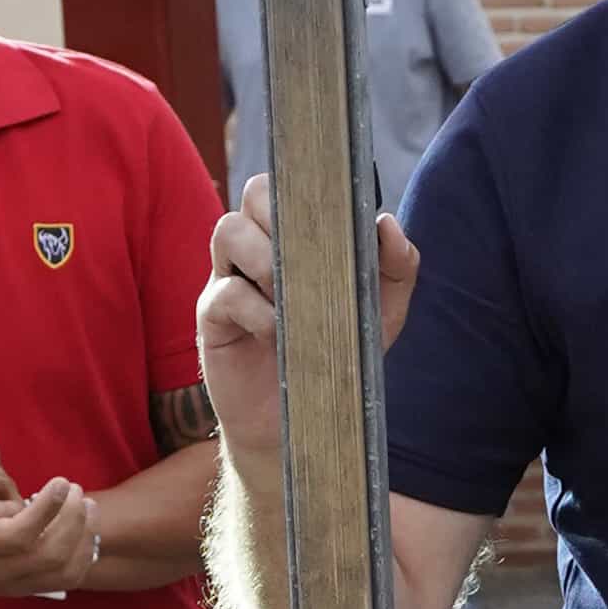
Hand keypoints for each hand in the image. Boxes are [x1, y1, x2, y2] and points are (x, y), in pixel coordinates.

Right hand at [0, 450, 99, 600]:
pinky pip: (65, 579)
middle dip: (70, 521)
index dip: (45, 510)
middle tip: (77, 490)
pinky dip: (82, 555)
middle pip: (49, 555)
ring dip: (82, 536)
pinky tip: (85, 527)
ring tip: (88, 504)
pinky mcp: (22, 588)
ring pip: (62, 570)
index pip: (19, 536)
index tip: (61, 482)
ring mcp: (11, 584)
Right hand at [196, 172, 420, 453]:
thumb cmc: (338, 357)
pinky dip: (257, 309)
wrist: (304, 423)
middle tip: (309, 254)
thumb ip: (395, 268)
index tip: (332, 210)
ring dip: (265, 256)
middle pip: (253, 193)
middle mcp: (259, 250)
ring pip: (229, 229)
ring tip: (292, 297)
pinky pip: (225, 291)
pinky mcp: (212, 318)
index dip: (305, 187)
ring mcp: (230, 280)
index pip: (289, 184)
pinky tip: (277, 333)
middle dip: (281, 213)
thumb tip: (387, 223)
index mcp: (295, 239)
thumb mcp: (380, 315)